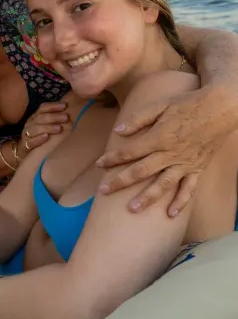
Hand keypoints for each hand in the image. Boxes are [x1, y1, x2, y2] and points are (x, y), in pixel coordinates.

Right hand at [19, 101, 70, 155]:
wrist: (24, 151)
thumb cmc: (39, 136)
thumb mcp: (45, 126)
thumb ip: (54, 120)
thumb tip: (69, 113)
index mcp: (35, 117)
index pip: (43, 108)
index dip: (54, 106)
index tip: (65, 106)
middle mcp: (30, 124)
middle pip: (41, 117)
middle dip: (54, 116)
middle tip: (66, 117)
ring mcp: (27, 134)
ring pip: (36, 128)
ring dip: (48, 127)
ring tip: (59, 128)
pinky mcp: (25, 145)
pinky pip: (31, 141)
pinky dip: (39, 139)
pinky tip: (47, 137)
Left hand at [97, 85, 235, 216]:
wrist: (220, 108)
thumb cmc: (188, 104)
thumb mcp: (161, 104)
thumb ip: (139, 118)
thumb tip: (118, 130)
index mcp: (159, 137)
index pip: (130, 151)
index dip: (113, 158)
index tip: (99, 164)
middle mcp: (170, 153)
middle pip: (141, 171)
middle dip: (120, 181)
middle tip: (103, 191)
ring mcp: (184, 163)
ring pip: (163, 184)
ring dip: (147, 198)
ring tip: (132, 209)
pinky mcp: (197, 168)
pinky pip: (189, 189)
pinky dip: (181, 202)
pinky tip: (171, 214)